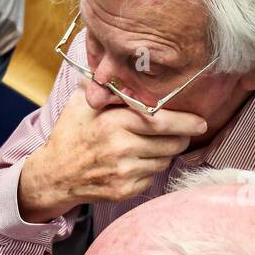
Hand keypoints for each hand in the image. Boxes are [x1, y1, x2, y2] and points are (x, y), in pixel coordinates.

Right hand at [19, 91, 207, 220]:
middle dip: (180, 137)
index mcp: (113, 122)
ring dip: (164, 153)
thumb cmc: (70, 134)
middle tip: (177, 133)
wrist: (53, 175)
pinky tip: (134, 163)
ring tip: (148, 146)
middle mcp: (120, 148)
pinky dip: (149, 170)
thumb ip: (104, 85)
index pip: (161, 120)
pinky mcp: (124, 191)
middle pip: (171, 143)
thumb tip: (121, 63)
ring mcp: (123, 173)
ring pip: (164, 161)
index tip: (201, 121)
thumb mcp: (80, 103)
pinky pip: (152, 177)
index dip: (186, 121)